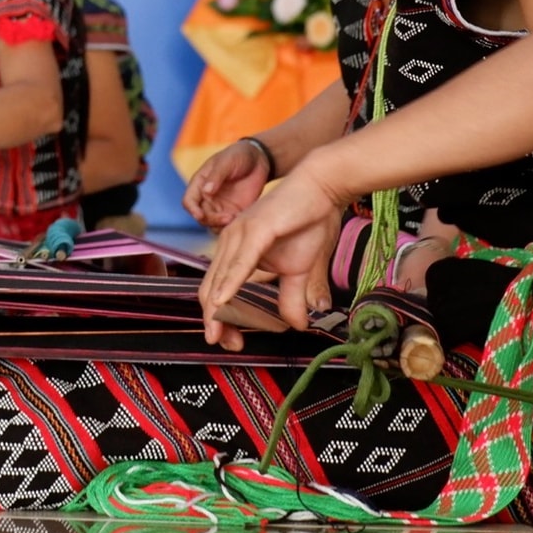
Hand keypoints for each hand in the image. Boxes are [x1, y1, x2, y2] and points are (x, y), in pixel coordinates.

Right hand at [182, 138, 273, 229]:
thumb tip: (206, 191)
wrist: (258, 159)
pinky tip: (242, 218)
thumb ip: (216, 176)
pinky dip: (233, 226)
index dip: (192, 210)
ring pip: (213, 224)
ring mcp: (220, 206)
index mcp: (200, 184)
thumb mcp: (226, 162)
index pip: (189, 201)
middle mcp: (207, 198)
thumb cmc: (238, 155)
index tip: (200, 215)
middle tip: (228, 217)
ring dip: (221, 225)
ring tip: (236, 218)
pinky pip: (228, 225)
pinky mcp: (234, 212)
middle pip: (201, 217)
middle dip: (211, 220)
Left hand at [198, 164, 345, 343]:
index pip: (216, 290)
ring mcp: (239, 233)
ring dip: (219, 310)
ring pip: (220, 278)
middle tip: (225, 344)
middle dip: (215, 320)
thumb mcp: (299, 270)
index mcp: (235, 251)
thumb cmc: (308, 223)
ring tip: (221, 334)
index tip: (229, 341)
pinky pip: (239, 261)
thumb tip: (297, 326)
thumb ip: (291, 297)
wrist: (322, 188)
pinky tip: (222, 301)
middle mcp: (230, 242)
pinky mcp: (255, 228)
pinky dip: (230, 283)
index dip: (219, 318)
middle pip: (211, 288)